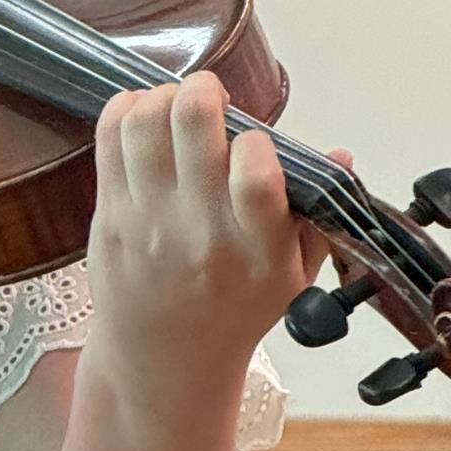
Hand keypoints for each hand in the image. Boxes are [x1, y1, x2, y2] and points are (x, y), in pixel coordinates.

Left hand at [85, 73, 345, 407]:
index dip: (255, 142)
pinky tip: (143, 113)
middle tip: (210, 92)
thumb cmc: (234, 311)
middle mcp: (201, 233)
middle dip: (204, 91)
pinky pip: (109, 141)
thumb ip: (318, 215)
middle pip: (193, 130)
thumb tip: (341, 154)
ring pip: (145, 125)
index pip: (257, 182)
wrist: (164, 359)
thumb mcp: (293, 275)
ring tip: (176, 103)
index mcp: (258, 250)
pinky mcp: (109, 216)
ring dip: (162, 96)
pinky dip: (125, 109)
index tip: (255, 139)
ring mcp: (149, 222)